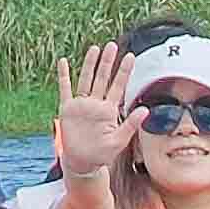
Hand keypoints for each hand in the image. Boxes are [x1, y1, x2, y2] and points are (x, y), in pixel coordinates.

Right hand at [46, 40, 131, 195]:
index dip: (124, 72)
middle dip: (107, 62)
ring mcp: (82, 105)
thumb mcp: (119, 141)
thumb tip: (146, 110)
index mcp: (109, 110)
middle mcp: (96, 104)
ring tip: (94, 48)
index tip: (130, 56)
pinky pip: (65, 89)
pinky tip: (63, 62)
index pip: (118, 86)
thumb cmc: (101, 155)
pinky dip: (64, 75)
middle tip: (112, 45)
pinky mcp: (67, 109)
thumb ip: (130, 125)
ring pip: (86, 80)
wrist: (82, 163)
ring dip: (90, 64)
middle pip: (102, 78)